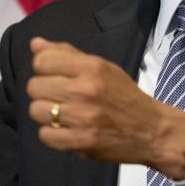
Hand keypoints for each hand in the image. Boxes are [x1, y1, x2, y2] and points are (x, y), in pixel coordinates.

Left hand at [26, 37, 184, 177]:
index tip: (55, 76)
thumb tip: (35, 44)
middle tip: (62, 97)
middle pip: (34, 86)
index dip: (44, 68)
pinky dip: (52, 134)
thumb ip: (67, 55)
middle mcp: (86, 89)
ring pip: (36, 111)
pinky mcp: (81, 141)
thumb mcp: (103, 67)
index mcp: (92, 67)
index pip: (42, 61)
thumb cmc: (124, 96)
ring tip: (64, 114)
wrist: (150, 129)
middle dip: (44, 91)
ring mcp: (83, 117)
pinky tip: (67, 129)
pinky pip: (44, 135)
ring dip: (47, 114)